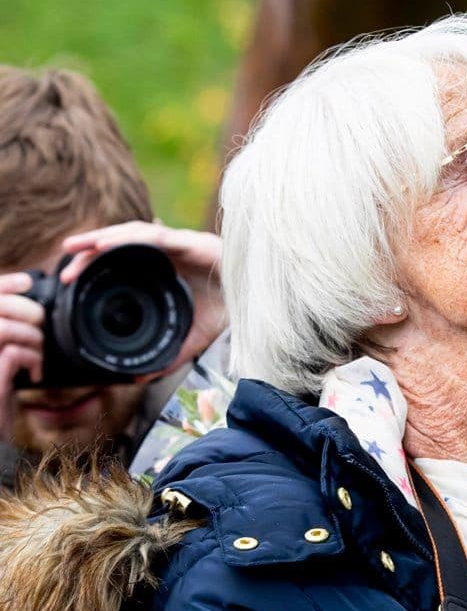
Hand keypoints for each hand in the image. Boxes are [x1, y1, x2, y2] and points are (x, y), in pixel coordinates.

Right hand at [0, 273, 43, 438]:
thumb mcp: (3, 361)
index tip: (29, 280)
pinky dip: (32, 359)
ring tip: (37, 357)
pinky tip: (35, 373)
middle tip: (40, 328)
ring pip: (4, 326)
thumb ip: (9, 336)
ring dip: (32, 338)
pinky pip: (14, 351)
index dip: (5, 283)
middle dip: (28, 311)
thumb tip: (34, 312)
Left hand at [59, 222, 225, 374]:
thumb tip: (140, 377)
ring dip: (99, 239)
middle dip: (87, 253)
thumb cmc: (231, 307)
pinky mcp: (188, 241)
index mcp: (165, 269)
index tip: (70, 283)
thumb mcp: (194, 335)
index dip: (95, 267)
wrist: (260, 294)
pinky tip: (105, 243)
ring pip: (130, 234)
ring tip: (73, 248)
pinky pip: (151, 235)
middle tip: (62, 272)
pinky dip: (125, 238)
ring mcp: (177, 243)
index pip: (123, 261)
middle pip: (120, 245)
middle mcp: (167, 252)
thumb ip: (170, 353)